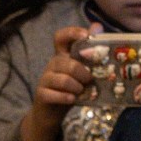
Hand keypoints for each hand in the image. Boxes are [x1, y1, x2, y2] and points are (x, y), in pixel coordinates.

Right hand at [20, 24, 95, 140]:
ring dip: (76, 86)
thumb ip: (91, 56)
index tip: (86, 36)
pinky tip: (72, 99)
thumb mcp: (83, 72)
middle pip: (65, 61)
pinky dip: (65, 97)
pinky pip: (53, 94)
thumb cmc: (72, 89)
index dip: (72, 32)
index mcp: (63, 55)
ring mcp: (44, 79)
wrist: (52, 112)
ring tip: (82, 91)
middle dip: (82, 71)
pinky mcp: (41, 94)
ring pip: (62, 79)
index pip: (61, 37)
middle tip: (90, 80)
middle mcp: (52, 64)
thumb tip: (99, 28)